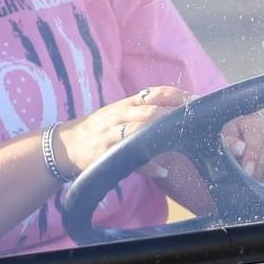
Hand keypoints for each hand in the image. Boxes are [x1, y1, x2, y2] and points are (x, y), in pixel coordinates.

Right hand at [54, 85, 193, 180]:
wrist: (63, 146)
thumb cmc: (96, 130)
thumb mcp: (117, 114)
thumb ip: (142, 111)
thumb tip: (174, 112)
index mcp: (125, 104)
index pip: (155, 93)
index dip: (178, 95)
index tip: (199, 101)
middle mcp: (118, 115)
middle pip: (150, 109)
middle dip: (175, 114)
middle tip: (198, 120)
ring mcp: (110, 133)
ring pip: (138, 129)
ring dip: (160, 132)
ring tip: (180, 138)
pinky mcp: (103, 152)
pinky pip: (127, 157)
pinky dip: (145, 165)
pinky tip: (160, 170)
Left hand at [223, 107, 263, 183]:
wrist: (255, 142)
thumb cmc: (239, 140)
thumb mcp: (229, 139)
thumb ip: (231, 143)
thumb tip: (239, 149)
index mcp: (257, 118)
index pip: (256, 133)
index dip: (252, 154)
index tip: (247, 171)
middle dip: (263, 165)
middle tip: (255, 179)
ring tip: (263, 182)